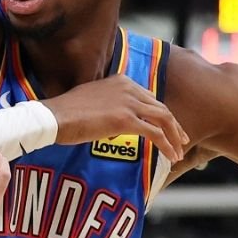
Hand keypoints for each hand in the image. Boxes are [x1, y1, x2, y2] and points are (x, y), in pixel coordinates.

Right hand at [41, 75, 188, 162]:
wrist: (55, 117)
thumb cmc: (65, 112)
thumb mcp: (91, 100)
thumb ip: (108, 105)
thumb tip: (113, 121)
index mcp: (121, 81)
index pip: (149, 98)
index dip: (162, 114)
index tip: (169, 127)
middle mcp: (128, 88)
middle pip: (160, 107)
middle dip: (175, 125)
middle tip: (183, 140)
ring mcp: (128, 103)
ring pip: (163, 119)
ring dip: (175, 136)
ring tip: (179, 152)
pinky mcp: (126, 120)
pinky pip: (155, 133)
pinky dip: (167, 145)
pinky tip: (171, 156)